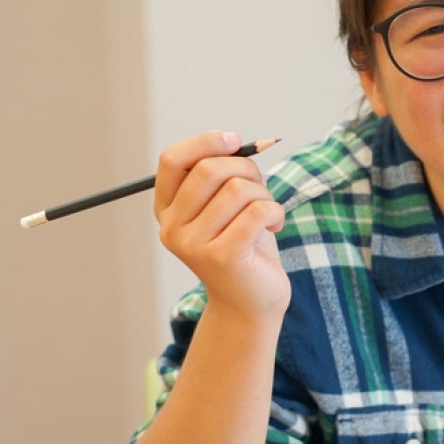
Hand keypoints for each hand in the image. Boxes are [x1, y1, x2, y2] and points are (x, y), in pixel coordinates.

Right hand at [154, 130, 289, 319]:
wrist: (251, 302)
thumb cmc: (244, 246)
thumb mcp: (228, 205)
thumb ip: (224, 175)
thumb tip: (232, 142)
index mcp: (167, 209)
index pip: (172, 160)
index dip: (205, 142)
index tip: (233, 141)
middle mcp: (171, 227)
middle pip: (208, 169)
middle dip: (246, 169)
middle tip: (260, 188)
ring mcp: (193, 245)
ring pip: (237, 190)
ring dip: (264, 195)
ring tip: (267, 214)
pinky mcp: (221, 257)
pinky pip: (257, 212)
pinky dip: (276, 212)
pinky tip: (275, 227)